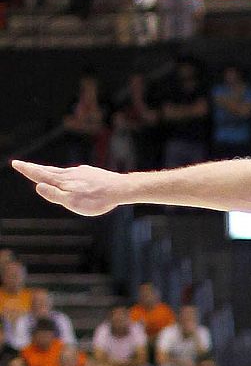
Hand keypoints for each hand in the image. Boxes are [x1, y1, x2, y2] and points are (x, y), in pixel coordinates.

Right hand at [12, 160, 126, 216]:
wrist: (120, 189)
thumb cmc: (97, 199)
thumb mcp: (73, 202)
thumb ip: (55, 195)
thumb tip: (37, 186)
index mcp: (62, 181)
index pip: (40, 174)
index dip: (27, 170)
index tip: (15, 163)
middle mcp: (69, 174)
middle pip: (48, 171)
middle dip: (34, 168)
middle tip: (21, 164)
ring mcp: (81, 172)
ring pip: (61, 171)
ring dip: (49, 171)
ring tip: (42, 170)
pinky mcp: (91, 173)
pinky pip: (75, 173)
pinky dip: (67, 174)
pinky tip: (71, 176)